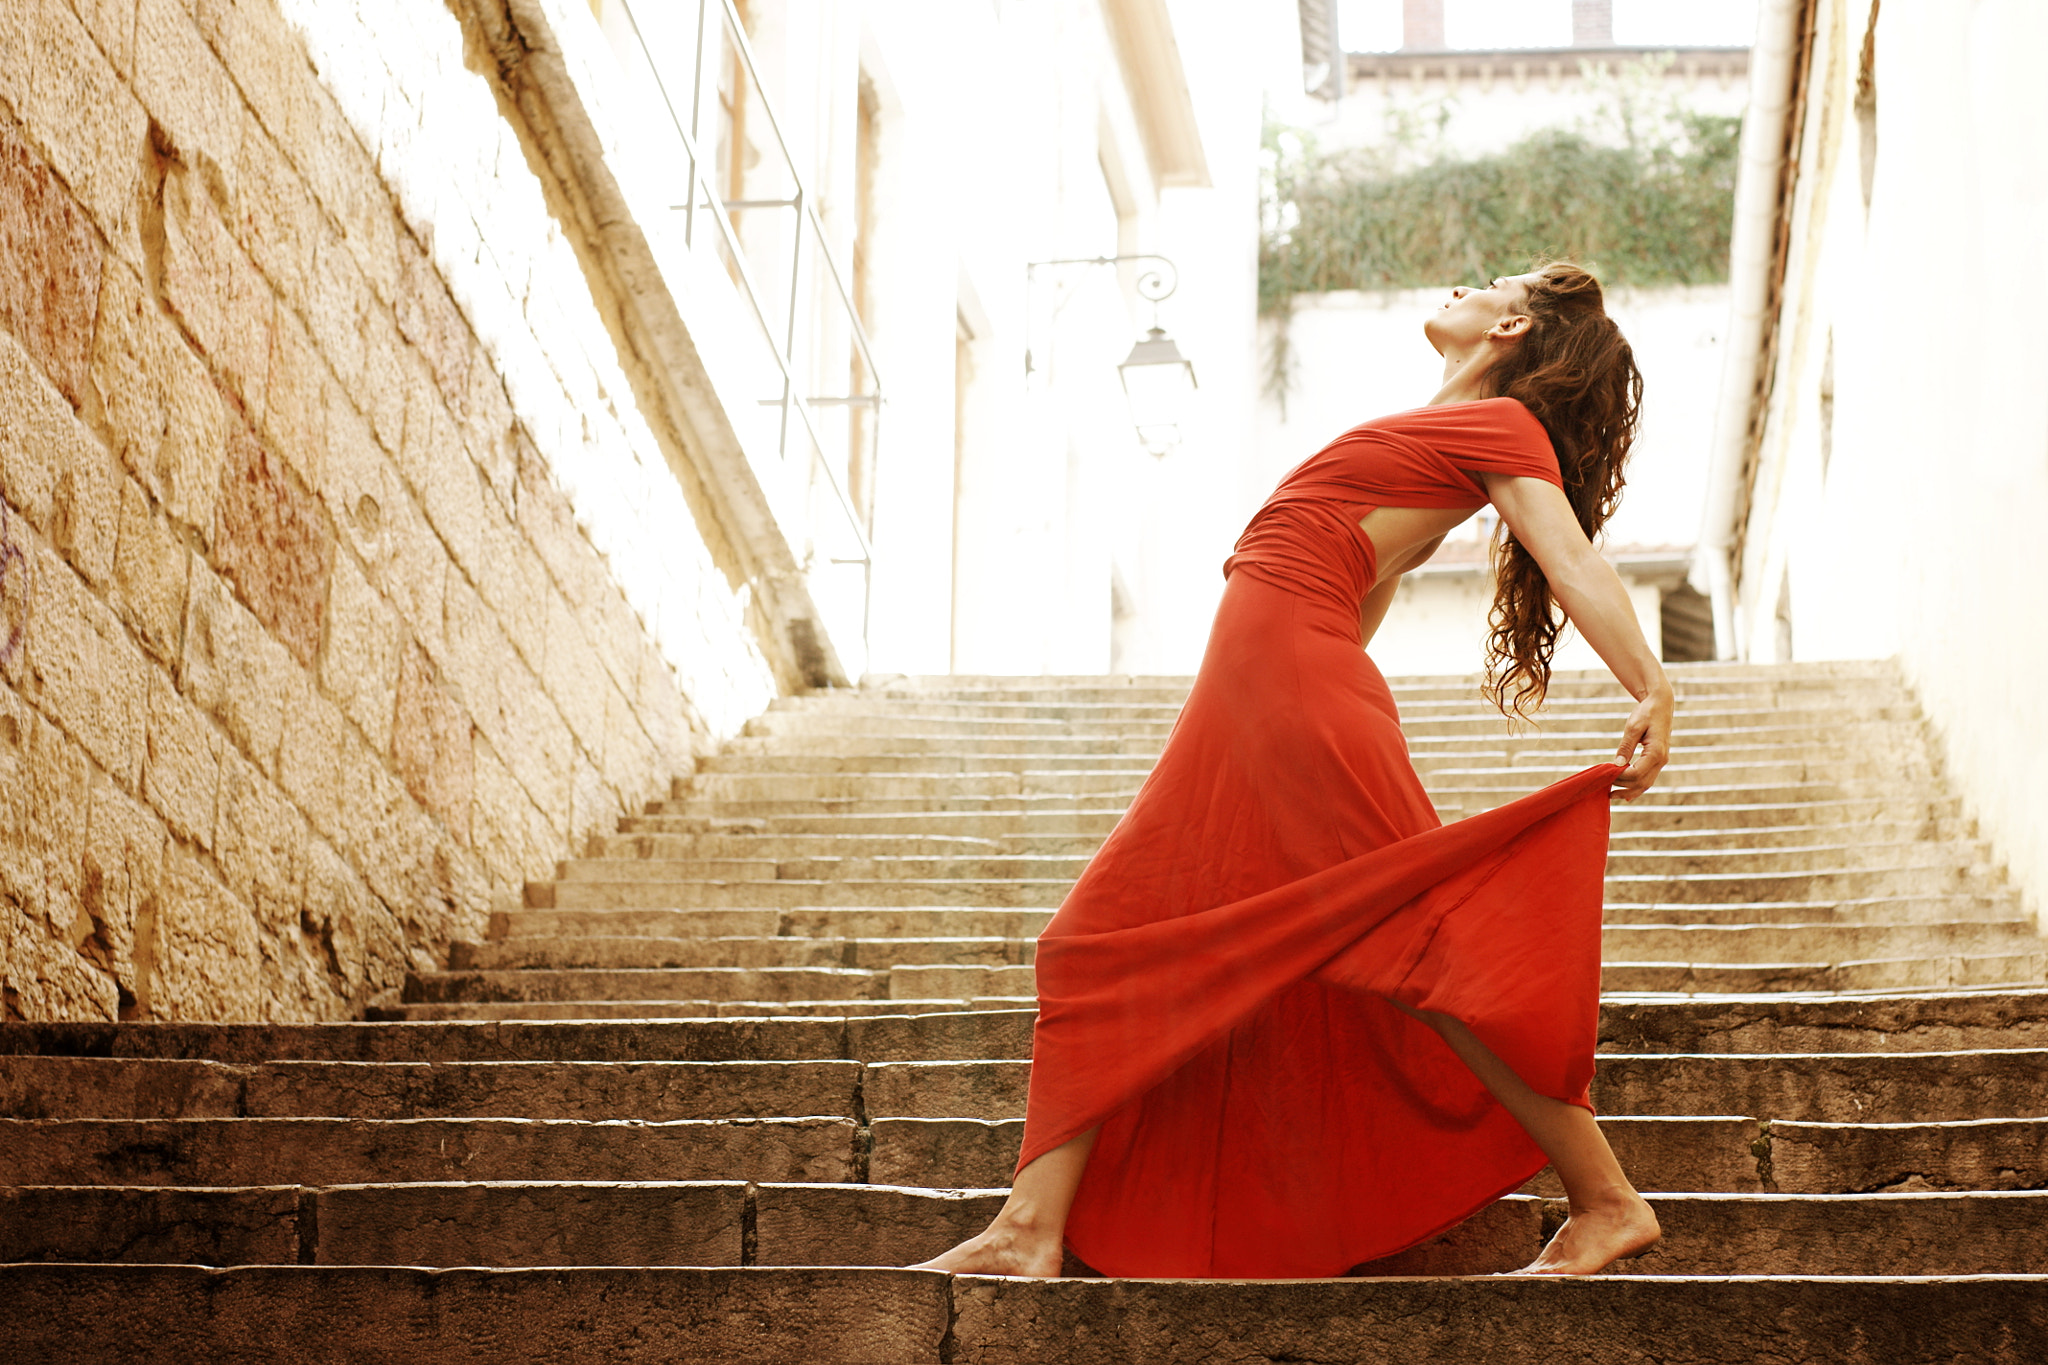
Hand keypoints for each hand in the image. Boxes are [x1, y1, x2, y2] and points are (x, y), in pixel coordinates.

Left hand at [1610, 687, 1671, 801]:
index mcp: (1656, 752)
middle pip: (1642, 782)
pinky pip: (1648, 778)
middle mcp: (1662, 760)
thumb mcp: (1633, 727)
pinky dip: (1637, 786)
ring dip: (1630, 791)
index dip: (1620, 777)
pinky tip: (1626, 793)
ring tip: (1612, 796)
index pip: (1636, 773)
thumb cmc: (1646, 713)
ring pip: (1646, 783)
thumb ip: (1626, 746)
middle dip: (1623, 787)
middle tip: (1605, 789)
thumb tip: (1618, 764)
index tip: (1605, 775)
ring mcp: (1661, 761)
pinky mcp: (1658, 760)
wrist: (1661, 704)